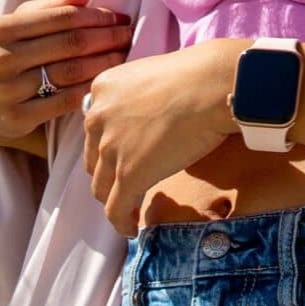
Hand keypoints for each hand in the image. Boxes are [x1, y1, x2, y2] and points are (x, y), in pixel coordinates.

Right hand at [0, 0, 131, 150]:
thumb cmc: (6, 56)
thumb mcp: (19, 26)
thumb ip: (52, 5)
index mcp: (0, 29)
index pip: (60, 17)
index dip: (95, 16)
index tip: (118, 17)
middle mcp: (0, 58)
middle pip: (69, 44)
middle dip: (105, 37)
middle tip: (128, 36)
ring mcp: (6, 90)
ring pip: (70, 72)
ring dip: (103, 63)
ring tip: (123, 57)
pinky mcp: (16, 117)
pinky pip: (64, 102)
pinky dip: (89, 90)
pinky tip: (105, 84)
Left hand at [84, 44, 240, 232]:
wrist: (210, 85)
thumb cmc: (197, 76)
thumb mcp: (152, 77)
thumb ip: (141, 97)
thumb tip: (152, 119)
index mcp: (103, 90)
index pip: (97, 128)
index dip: (108, 147)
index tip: (123, 158)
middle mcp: (98, 118)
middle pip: (94, 158)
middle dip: (107, 174)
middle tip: (125, 185)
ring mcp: (111, 147)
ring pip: (101, 187)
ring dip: (114, 200)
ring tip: (129, 210)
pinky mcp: (129, 174)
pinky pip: (115, 209)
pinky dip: (121, 223)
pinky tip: (132, 229)